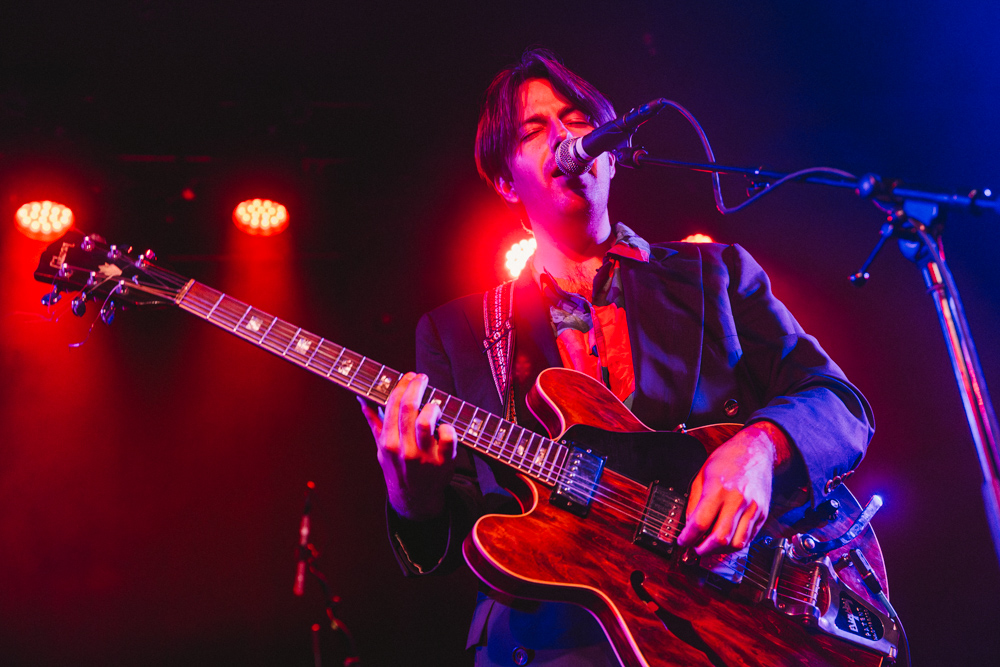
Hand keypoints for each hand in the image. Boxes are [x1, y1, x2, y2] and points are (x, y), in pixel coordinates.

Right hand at [358, 372, 457, 520]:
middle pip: (408, 408)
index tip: (409, 376)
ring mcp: (424, 456)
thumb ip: (374, 421)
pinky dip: (448, 427)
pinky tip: (445, 425)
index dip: (402, 386)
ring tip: (433, 405)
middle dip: (416, 386)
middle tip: (422, 378)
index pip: (392, 405)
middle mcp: (404, 449)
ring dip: (431, 407)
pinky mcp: (444, 462)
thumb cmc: (398, 468)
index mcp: (387, 443)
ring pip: (426, 421)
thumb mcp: (382, 447)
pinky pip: (448, 437)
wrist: (415, 498)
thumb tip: (362, 398)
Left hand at [677, 422, 788, 554]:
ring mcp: (753, 508)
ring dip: (720, 551)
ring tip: (709, 546)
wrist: (756, 451)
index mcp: (718, 489)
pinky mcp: (762, 514)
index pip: (700, 522)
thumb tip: (690, 526)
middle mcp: (737, 500)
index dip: (688, 538)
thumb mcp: (702, 475)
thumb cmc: (727, 460)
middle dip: (703, 550)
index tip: (682, 541)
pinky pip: (748, 538)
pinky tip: (725, 540)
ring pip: (737, 544)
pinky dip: (735, 544)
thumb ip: (694, 502)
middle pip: (720, 538)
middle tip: (695, 548)